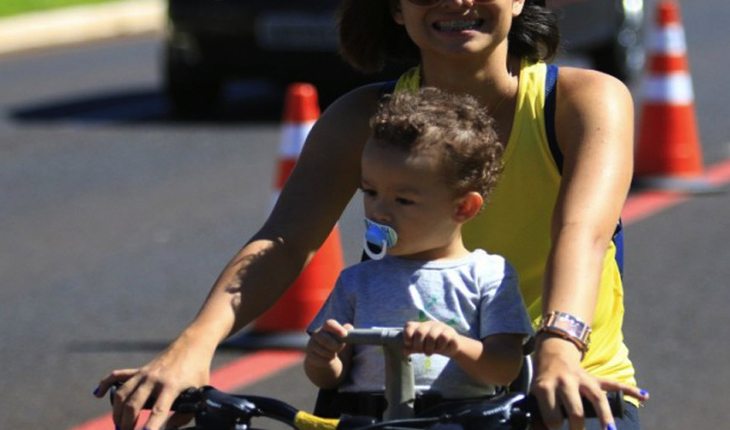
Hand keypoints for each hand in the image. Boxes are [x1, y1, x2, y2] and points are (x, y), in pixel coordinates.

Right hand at [93, 336, 211, 429]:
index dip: (151, 426)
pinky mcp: (139, 369)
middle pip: (133, 404)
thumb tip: (166, 429)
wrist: (193, 345)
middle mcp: (154, 379)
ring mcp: (144, 373)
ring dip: (117, 412)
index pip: (158, 410)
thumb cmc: (197, 371)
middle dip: (126, 423)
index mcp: (172, 385)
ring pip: (122, 394)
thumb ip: (183, 414)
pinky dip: (105, 384)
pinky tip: (98, 394)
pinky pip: (117, 375)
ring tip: (120, 425)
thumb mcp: (199, 393)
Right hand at [305, 319, 352, 368]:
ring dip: (332, 355)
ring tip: (333, 354)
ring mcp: (311, 345)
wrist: (325, 358)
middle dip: (336, 346)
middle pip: (326, 340)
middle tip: (341, 348)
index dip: (337, 328)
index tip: (345, 334)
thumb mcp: (343, 339)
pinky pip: (322, 360)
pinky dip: (328, 362)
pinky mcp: (310, 356)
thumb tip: (349, 327)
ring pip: (325, 352)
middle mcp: (317, 334)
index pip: (329, 324)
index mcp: (326, 327)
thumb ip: (347, 333)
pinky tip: (328, 360)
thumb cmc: (336, 345)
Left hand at [402, 320, 459, 356]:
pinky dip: (440, 346)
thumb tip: (404, 351)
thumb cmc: (433, 346)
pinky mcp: (450, 332)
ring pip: (431, 336)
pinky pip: (443, 338)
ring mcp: (440, 327)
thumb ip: (412, 348)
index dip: (406, 335)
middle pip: (420, 332)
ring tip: (429, 353)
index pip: (409, 325)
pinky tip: (440, 349)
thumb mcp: (421, 347)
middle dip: (418, 345)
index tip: (408, 344)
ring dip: (429, 348)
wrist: (451, 347)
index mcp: (420, 326)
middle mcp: (429, 324)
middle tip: (420, 351)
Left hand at [531, 336, 648, 429]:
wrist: (552, 356)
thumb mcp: (536, 397)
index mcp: (546, 387)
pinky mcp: (595, 379)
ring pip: (597, 397)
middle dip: (577, 427)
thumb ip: (539, 417)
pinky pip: (614, 384)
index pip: (552, 415)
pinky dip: (630, 390)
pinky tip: (644, 396)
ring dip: (605, 416)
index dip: (554, 428)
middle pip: (576, 409)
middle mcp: (565, 382)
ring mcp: (582, 379)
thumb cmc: (544, 383)